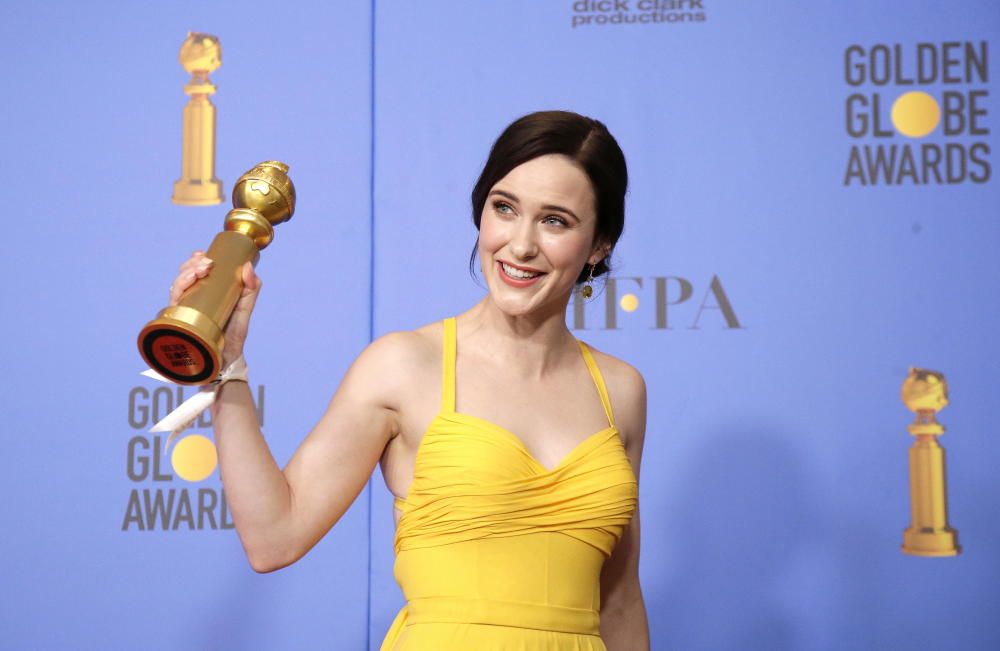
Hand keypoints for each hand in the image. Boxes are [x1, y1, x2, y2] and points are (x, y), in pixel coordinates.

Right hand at [168, 250, 261, 366]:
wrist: (227, 359)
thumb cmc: (233, 334)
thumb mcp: (244, 308)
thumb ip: (250, 289)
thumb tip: (248, 266)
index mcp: (204, 294)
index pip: (193, 273)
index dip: (195, 260)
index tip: (203, 253)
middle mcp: (190, 301)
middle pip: (183, 276)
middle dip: (192, 265)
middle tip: (206, 262)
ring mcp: (183, 311)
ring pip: (176, 287)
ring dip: (186, 274)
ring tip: (200, 270)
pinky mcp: (179, 323)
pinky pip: (172, 304)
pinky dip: (178, 290)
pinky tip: (186, 284)